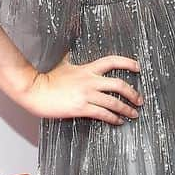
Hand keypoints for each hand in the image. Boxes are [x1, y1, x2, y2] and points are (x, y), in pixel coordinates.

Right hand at [19, 55, 142, 122]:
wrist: (34, 91)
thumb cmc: (46, 79)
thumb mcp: (63, 65)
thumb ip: (72, 60)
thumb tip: (71, 54)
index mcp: (87, 69)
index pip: (112, 61)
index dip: (127, 63)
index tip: (138, 67)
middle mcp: (90, 81)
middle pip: (119, 84)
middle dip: (133, 93)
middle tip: (140, 99)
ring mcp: (86, 95)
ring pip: (114, 102)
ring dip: (126, 109)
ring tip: (133, 114)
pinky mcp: (81, 108)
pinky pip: (103, 114)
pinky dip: (114, 118)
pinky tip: (118, 121)